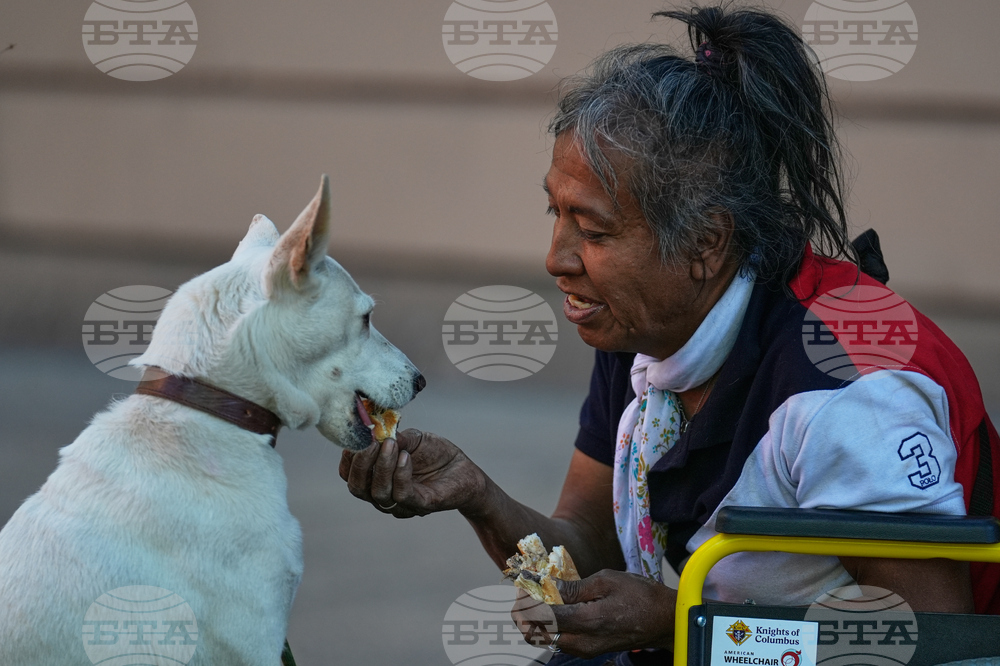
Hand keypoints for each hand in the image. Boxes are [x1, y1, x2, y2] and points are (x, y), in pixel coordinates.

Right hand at [339, 428, 487, 518]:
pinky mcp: (422, 505)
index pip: (349, 476)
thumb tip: (376, 431)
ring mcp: (402, 504)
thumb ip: (394, 435)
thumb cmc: (436, 454)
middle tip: (370, 441)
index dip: (347, 459)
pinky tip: (406, 456)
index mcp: (375, 479)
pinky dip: (400, 474)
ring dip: (382, 466)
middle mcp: (383, 496)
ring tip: (390, 444)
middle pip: (357, 488)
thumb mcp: (413, 438)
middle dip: (360, 463)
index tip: (356, 437)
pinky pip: (402, 494)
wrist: (465, 470)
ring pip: (378, 493)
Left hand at [510, 570, 674, 657]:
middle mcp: (582, 642)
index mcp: (587, 622)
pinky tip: (554, 605)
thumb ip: (572, 587)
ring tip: (539, 595)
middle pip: (536, 634)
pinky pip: (558, 639)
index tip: (523, 583)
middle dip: (524, 612)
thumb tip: (545, 585)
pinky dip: (549, 624)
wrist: (664, 620)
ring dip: (535, 618)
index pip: (541, 617)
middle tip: (526, 591)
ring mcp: (584, 650)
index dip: (526, 600)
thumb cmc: (639, 596)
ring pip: (545, 638)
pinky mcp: (587, 650)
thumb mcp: (605, 581)